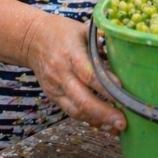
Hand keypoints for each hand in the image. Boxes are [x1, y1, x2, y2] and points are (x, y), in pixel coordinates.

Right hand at [23, 13, 126, 134]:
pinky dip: (88, 119)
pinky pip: (71, 111)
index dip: (106, 86)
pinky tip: (104, 123)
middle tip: (123, 121)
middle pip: (82, 99)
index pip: (89, 74)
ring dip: (98, 120)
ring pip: (76, 110)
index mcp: (70, 53)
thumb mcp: (83, 31)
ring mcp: (55, 87)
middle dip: (104, 112)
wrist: (31, 39)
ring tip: (117, 126)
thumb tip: (126, 57)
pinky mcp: (53, 96)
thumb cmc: (62, 32)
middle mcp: (61, 73)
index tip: (123, 95)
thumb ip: (102, 44)